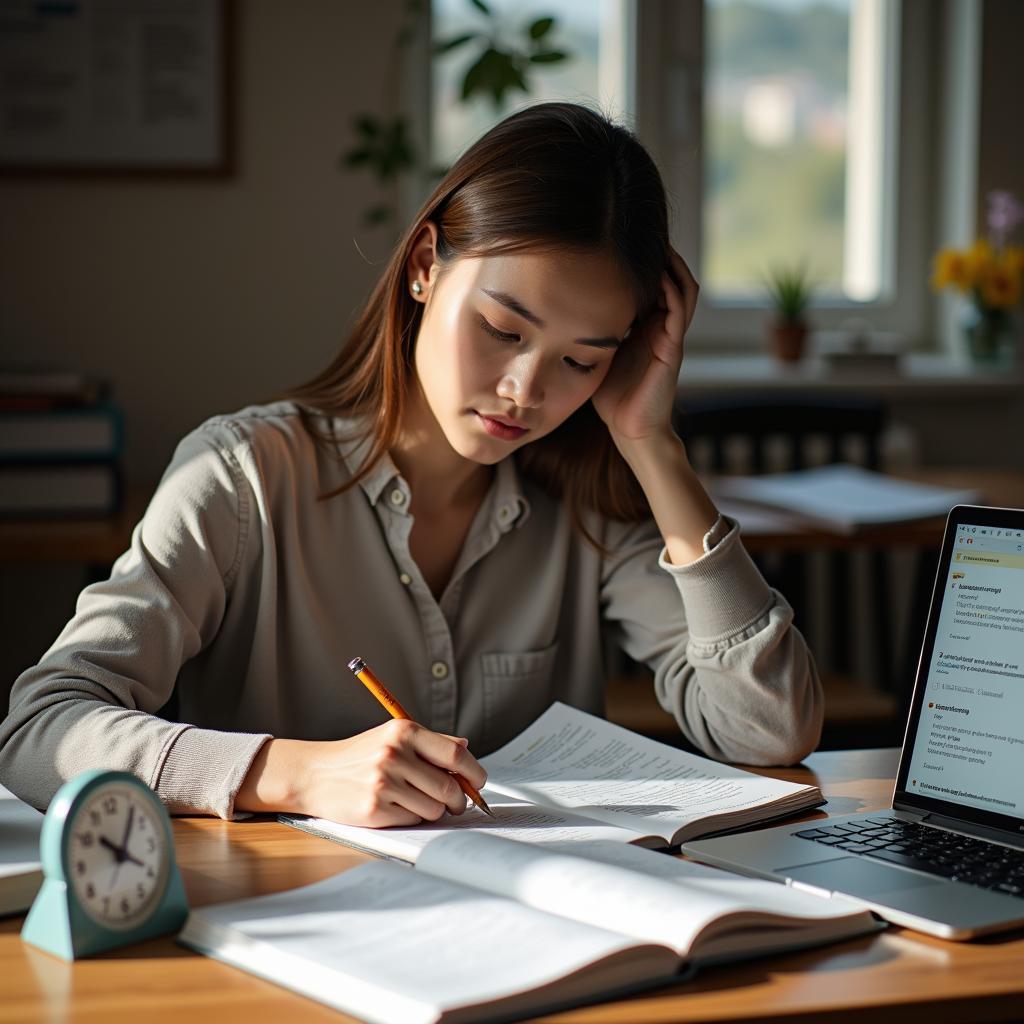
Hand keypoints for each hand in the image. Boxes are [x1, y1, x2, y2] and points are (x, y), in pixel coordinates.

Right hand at [236, 721, 487, 827]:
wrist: (314, 774)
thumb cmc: (359, 756)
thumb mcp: (392, 737)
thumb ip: (430, 742)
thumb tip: (466, 747)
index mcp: (404, 731)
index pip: (456, 754)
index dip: (474, 772)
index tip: (478, 782)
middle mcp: (394, 754)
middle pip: (450, 787)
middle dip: (459, 800)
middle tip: (455, 802)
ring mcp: (383, 782)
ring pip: (434, 808)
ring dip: (434, 810)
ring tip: (417, 801)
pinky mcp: (373, 809)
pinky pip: (413, 820)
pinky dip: (412, 818)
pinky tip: (396, 808)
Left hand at [591, 247, 698, 447]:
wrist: (630, 429)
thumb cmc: (612, 396)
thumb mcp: (598, 353)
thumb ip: (590, 330)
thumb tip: (558, 308)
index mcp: (646, 326)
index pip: (653, 283)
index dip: (645, 262)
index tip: (625, 238)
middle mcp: (662, 326)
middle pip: (673, 278)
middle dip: (663, 255)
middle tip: (646, 231)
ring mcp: (670, 337)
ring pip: (683, 290)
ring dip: (674, 266)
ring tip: (660, 244)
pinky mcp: (672, 350)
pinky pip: (677, 312)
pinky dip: (670, 290)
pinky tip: (658, 275)